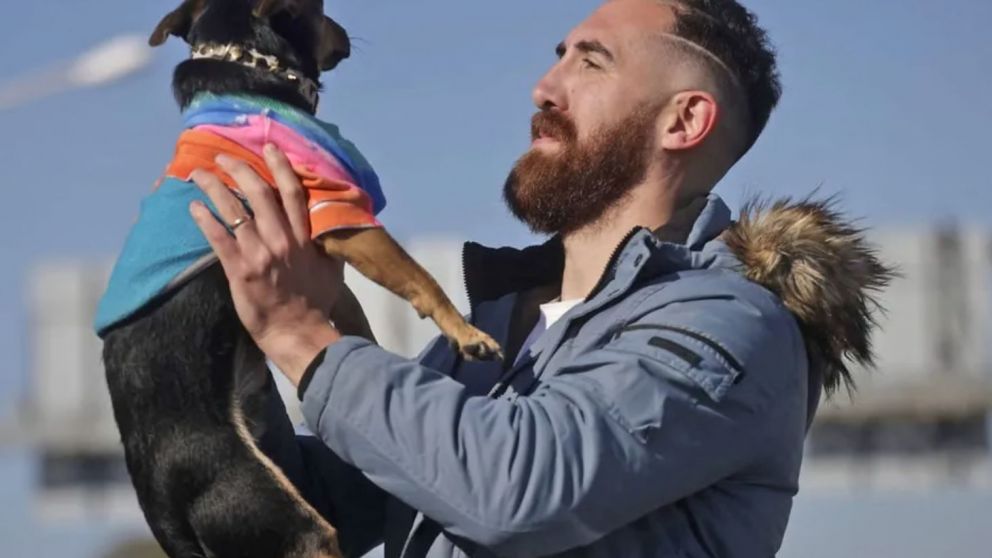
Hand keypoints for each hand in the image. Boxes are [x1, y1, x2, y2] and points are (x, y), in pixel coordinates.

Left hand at [189, 144, 341, 383]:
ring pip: (234, 210)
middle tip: (222, 157)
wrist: (299, 331)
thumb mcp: (332, 268)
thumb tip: (327, 224)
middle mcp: (282, 240)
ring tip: (198, 175)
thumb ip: (326, 243)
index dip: (280, 166)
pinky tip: (194, 207)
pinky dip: (205, 220)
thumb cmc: (316, 302)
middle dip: (239, 169)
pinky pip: (219, 238)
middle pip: (259, 193)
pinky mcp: (240, 270)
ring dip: (214, 188)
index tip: (269, 147)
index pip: (292, 193)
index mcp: (305, 237)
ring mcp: (260, 254)